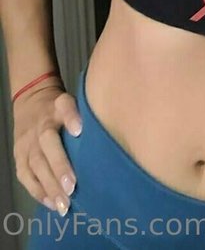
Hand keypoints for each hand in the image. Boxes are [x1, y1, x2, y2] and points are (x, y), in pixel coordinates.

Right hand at [12, 82, 82, 215]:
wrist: (30, 102)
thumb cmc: (59, 108)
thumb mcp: (71, 102)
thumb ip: (79, 113)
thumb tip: (84, 130)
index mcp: (56, 108)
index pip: (64, 107)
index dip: (71, 117)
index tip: (79, 130)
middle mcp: (39, 126)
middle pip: (47, 145)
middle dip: (59, 168)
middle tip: (72, 189)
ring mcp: (26, 143)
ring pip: (35, 165)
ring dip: (49, 186)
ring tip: (63, 204)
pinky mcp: (19, 157)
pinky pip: (25, 176)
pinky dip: (37, 191)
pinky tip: (51, 203)